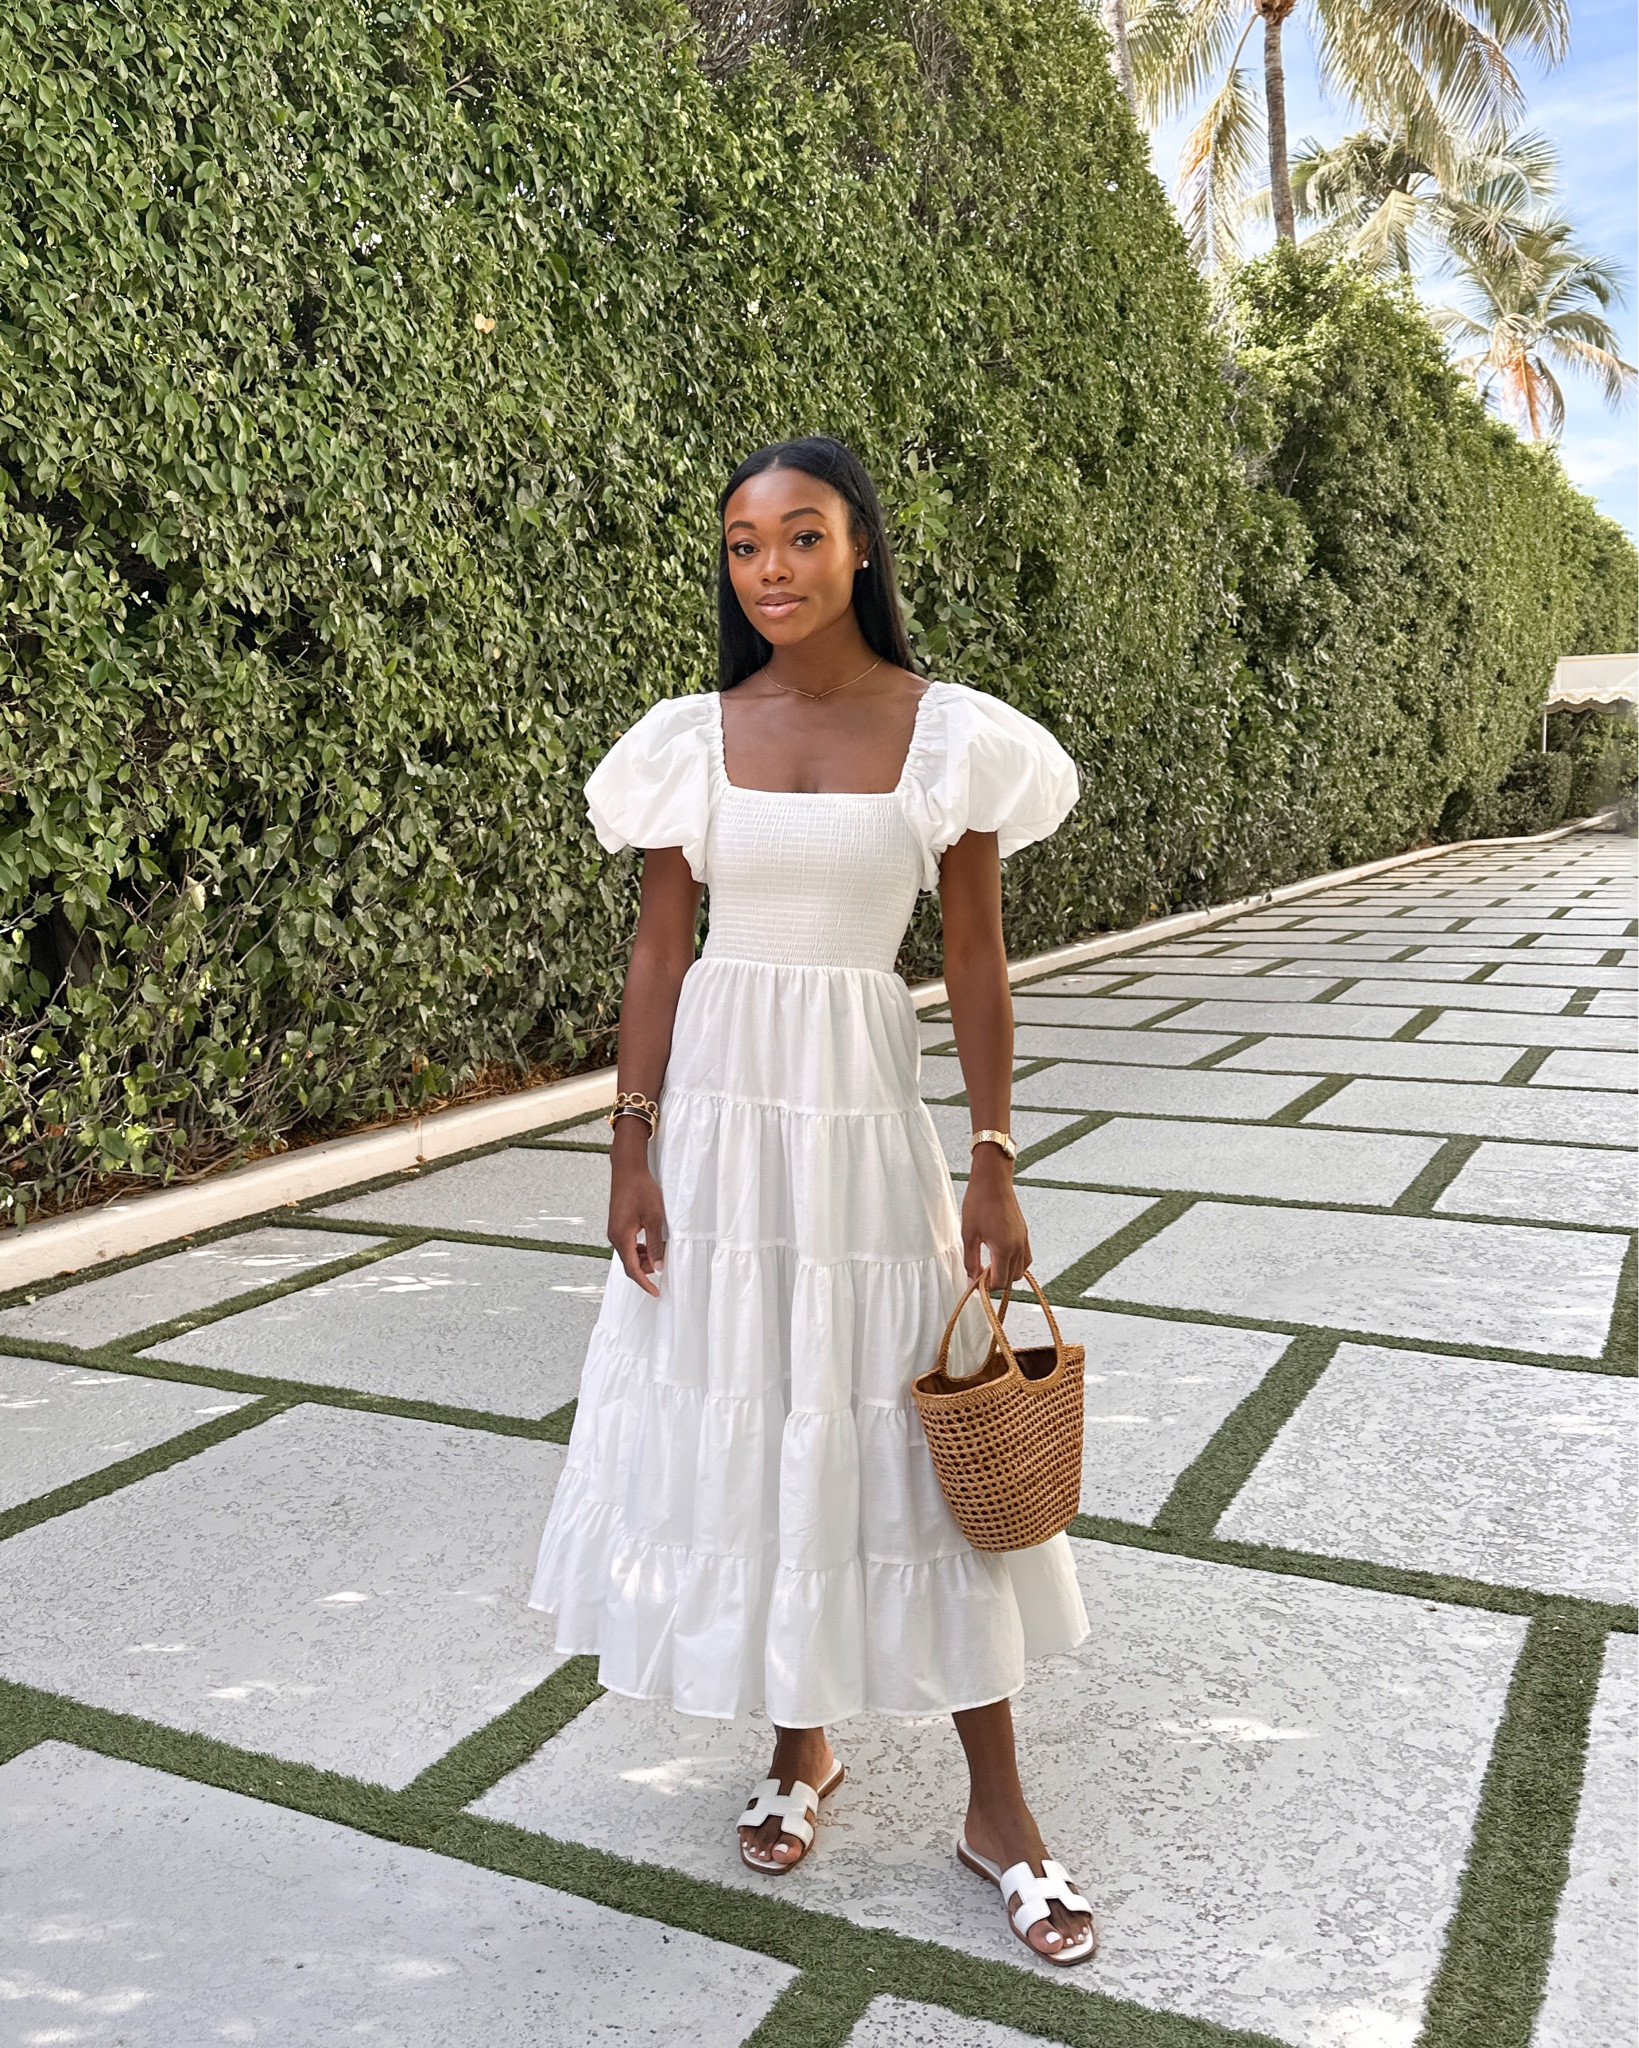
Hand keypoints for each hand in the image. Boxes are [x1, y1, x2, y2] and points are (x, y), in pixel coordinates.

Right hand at [608, 1123, 666, 1296]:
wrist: (628, 1170)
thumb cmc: (641, 1190)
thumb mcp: (655, 1218)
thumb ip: (657, 1244)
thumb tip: (659, 1266)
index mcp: (621, 1238)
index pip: (632, 1269)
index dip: (645, 1283)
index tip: (656, 1292)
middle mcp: (614, 1237)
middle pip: (630, 1263)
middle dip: (647, 1268)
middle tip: (666, 1260)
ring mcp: (615, 1231)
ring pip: (630, 1254)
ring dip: (645, 1257)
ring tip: (662, 1248)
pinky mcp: (618, 1225)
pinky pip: (629, 1244)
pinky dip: (641, 1248)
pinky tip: (653, 1240)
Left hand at [960, 1149, 1030, 1293]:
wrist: (993, 1180)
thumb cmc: (978, 1203)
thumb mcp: (969, 1235)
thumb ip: (970, 1262)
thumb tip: (971, 1282)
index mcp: (1004, 1249)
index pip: (1000, 1283)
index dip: (986, 1287)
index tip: (974, 1280)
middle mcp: (1018, 1247)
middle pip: (1011, 1280)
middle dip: (996, 1282)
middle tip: (980, 1273)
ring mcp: (1023, 1240)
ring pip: (1020, 1270)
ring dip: (1006, 1273)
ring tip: (989, 1264)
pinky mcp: (1024, 1233)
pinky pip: (1025, 1258)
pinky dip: (1014, 1263)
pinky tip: (999, 1255)